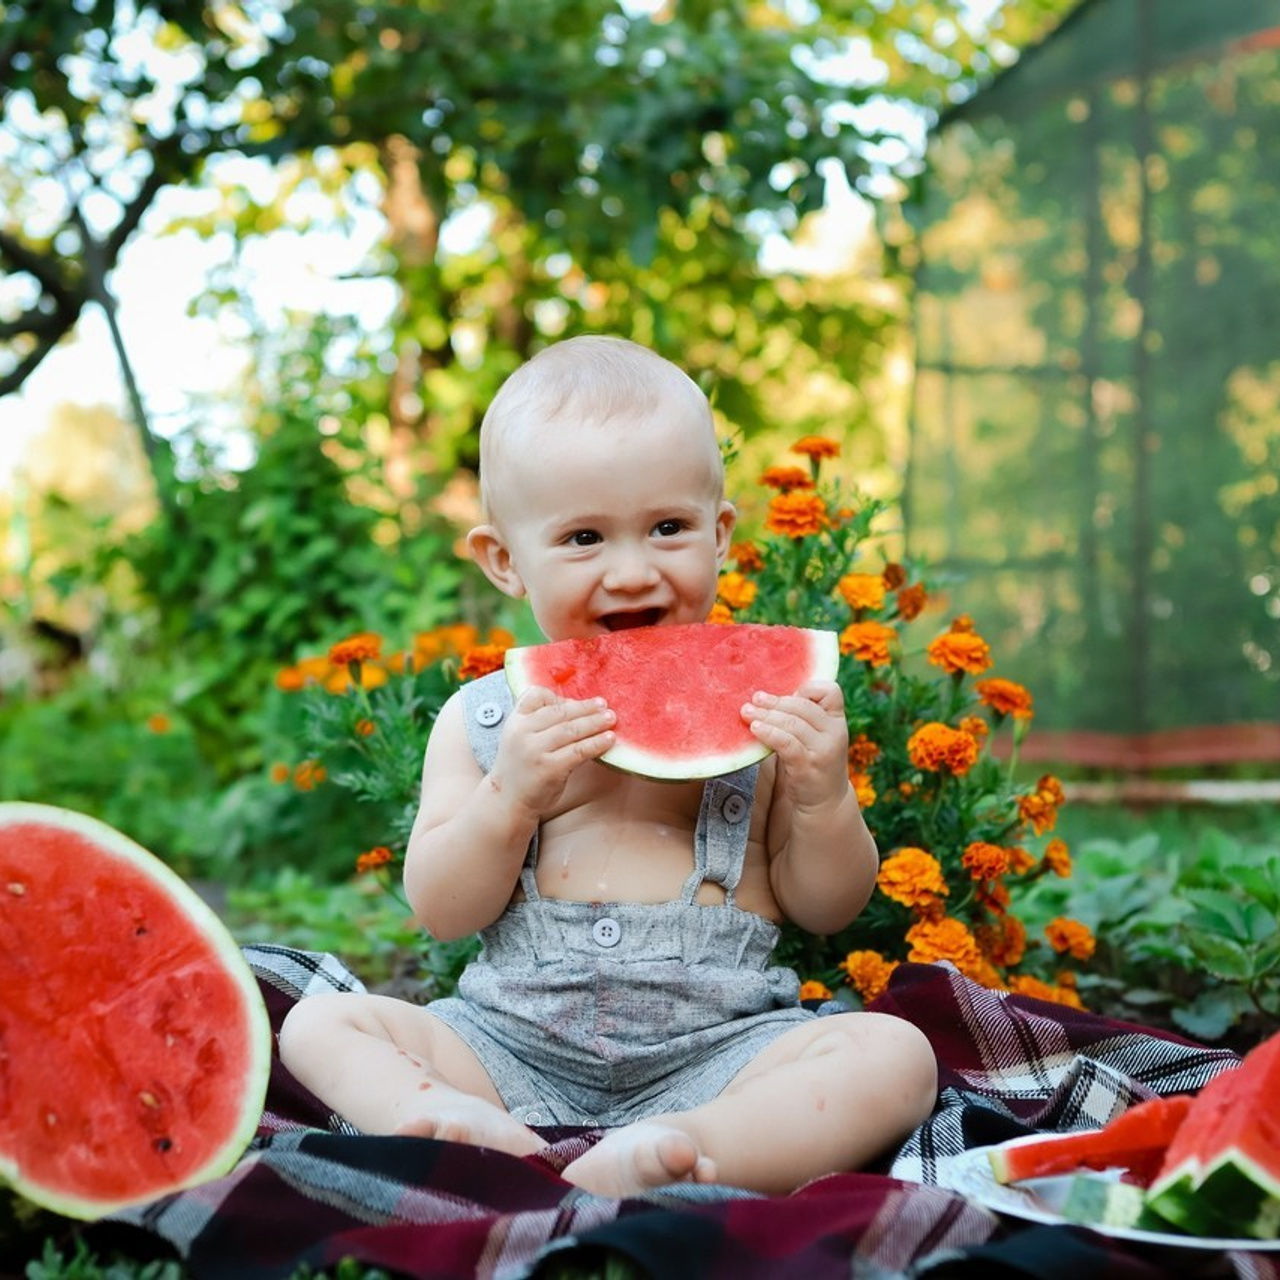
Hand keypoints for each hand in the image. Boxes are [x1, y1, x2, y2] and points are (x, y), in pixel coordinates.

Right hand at [490, 686, 615, 818]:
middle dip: (585, 708)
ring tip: (610, 718)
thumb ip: (539, 722)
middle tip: (604, 705)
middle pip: (560, 712)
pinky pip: (578, 751)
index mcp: (515, 721)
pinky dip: (596, 743)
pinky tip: (609, 740)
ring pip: (571, 730)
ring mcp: (535, 751)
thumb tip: (578, 707)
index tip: (576, 700)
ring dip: (595, 723)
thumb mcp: (520, 738)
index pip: (536, 695)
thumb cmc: (522, 767)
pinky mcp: (549, 768)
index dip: (558, 697)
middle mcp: (522, 733)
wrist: (508, 800)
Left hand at [741, 680, 849, 812]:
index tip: (786, 694)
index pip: (830, 691)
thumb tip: (768, 697)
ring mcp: (823, 750)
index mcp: (837, 721)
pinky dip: (769, 733)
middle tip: (753, 700)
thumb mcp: (817, 737)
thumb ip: (803, 718)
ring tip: (747, 713)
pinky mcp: (808, 765)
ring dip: (766, 716)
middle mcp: (835, 733)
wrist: (825, 802)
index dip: (808, 688)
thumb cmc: (813, 762)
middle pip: (802, 706)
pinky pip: (786, 743)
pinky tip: (755, 729)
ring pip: (792, 723)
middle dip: (774, 702)